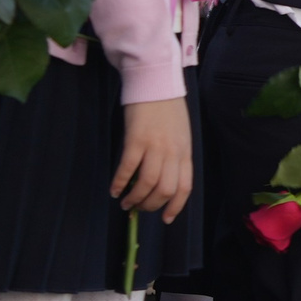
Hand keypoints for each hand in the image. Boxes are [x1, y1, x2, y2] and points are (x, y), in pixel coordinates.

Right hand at [112, 97, 193, 217]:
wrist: (155, 82)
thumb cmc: (167, 109)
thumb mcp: (180, 134)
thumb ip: (175, 156)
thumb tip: (165, 179)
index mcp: (185, 152)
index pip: (185, 188)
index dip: (175, 207)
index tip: (166, 219)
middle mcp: (173, 152)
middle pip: (165, 190)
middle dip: (151, 205)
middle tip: (139, 208)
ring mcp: (155, 146)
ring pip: (147, 183)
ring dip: (135, 198)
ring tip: (125, 203)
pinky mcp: (136, 139)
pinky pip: (128, 168)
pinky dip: (119, 182)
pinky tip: (114, 189)